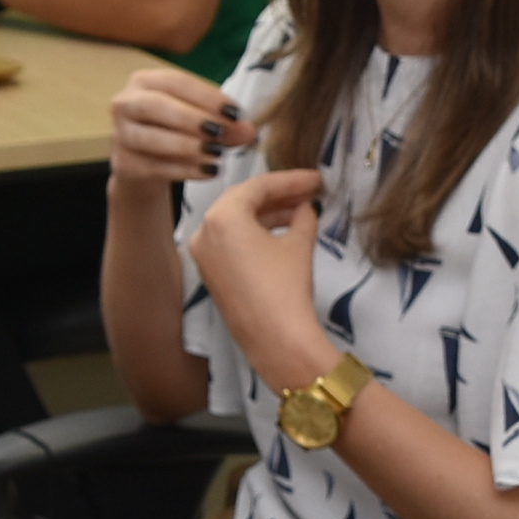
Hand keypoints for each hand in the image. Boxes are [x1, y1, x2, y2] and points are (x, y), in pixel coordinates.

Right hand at [108, 64, 250, 191]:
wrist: (144, 164)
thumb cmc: (174, 130)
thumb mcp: (201, 121)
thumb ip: (226, 124)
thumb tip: (249, 132)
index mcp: (145, 81)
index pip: (176, 82)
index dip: (206, 96)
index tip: (234, 112)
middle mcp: (126, 103)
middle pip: (156, 106)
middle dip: (191, 118)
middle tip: (221, 132)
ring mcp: (121, 134)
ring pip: (151, 138)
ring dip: (187, 146)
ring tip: (217, 154)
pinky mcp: (124, 164)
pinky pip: (155, 166)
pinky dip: (184, 170)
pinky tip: (209, 171)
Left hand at [185, 165, 331, 380]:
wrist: (276, 340)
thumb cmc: (286, 286)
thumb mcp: (299, 243)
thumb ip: (303, 216)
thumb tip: (305, 207)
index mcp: (221, 217)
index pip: (258, 186)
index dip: (291, 180)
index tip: (316, 179)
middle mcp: (203, 231)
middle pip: (243, 201)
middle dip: (278, 195)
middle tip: (309, 191)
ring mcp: (203, 254)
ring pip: (237, 221)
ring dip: (268, 214)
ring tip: (302, 210)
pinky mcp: (210, 274)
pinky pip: (231, 242)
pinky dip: (255, 233)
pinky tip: (284, 231)